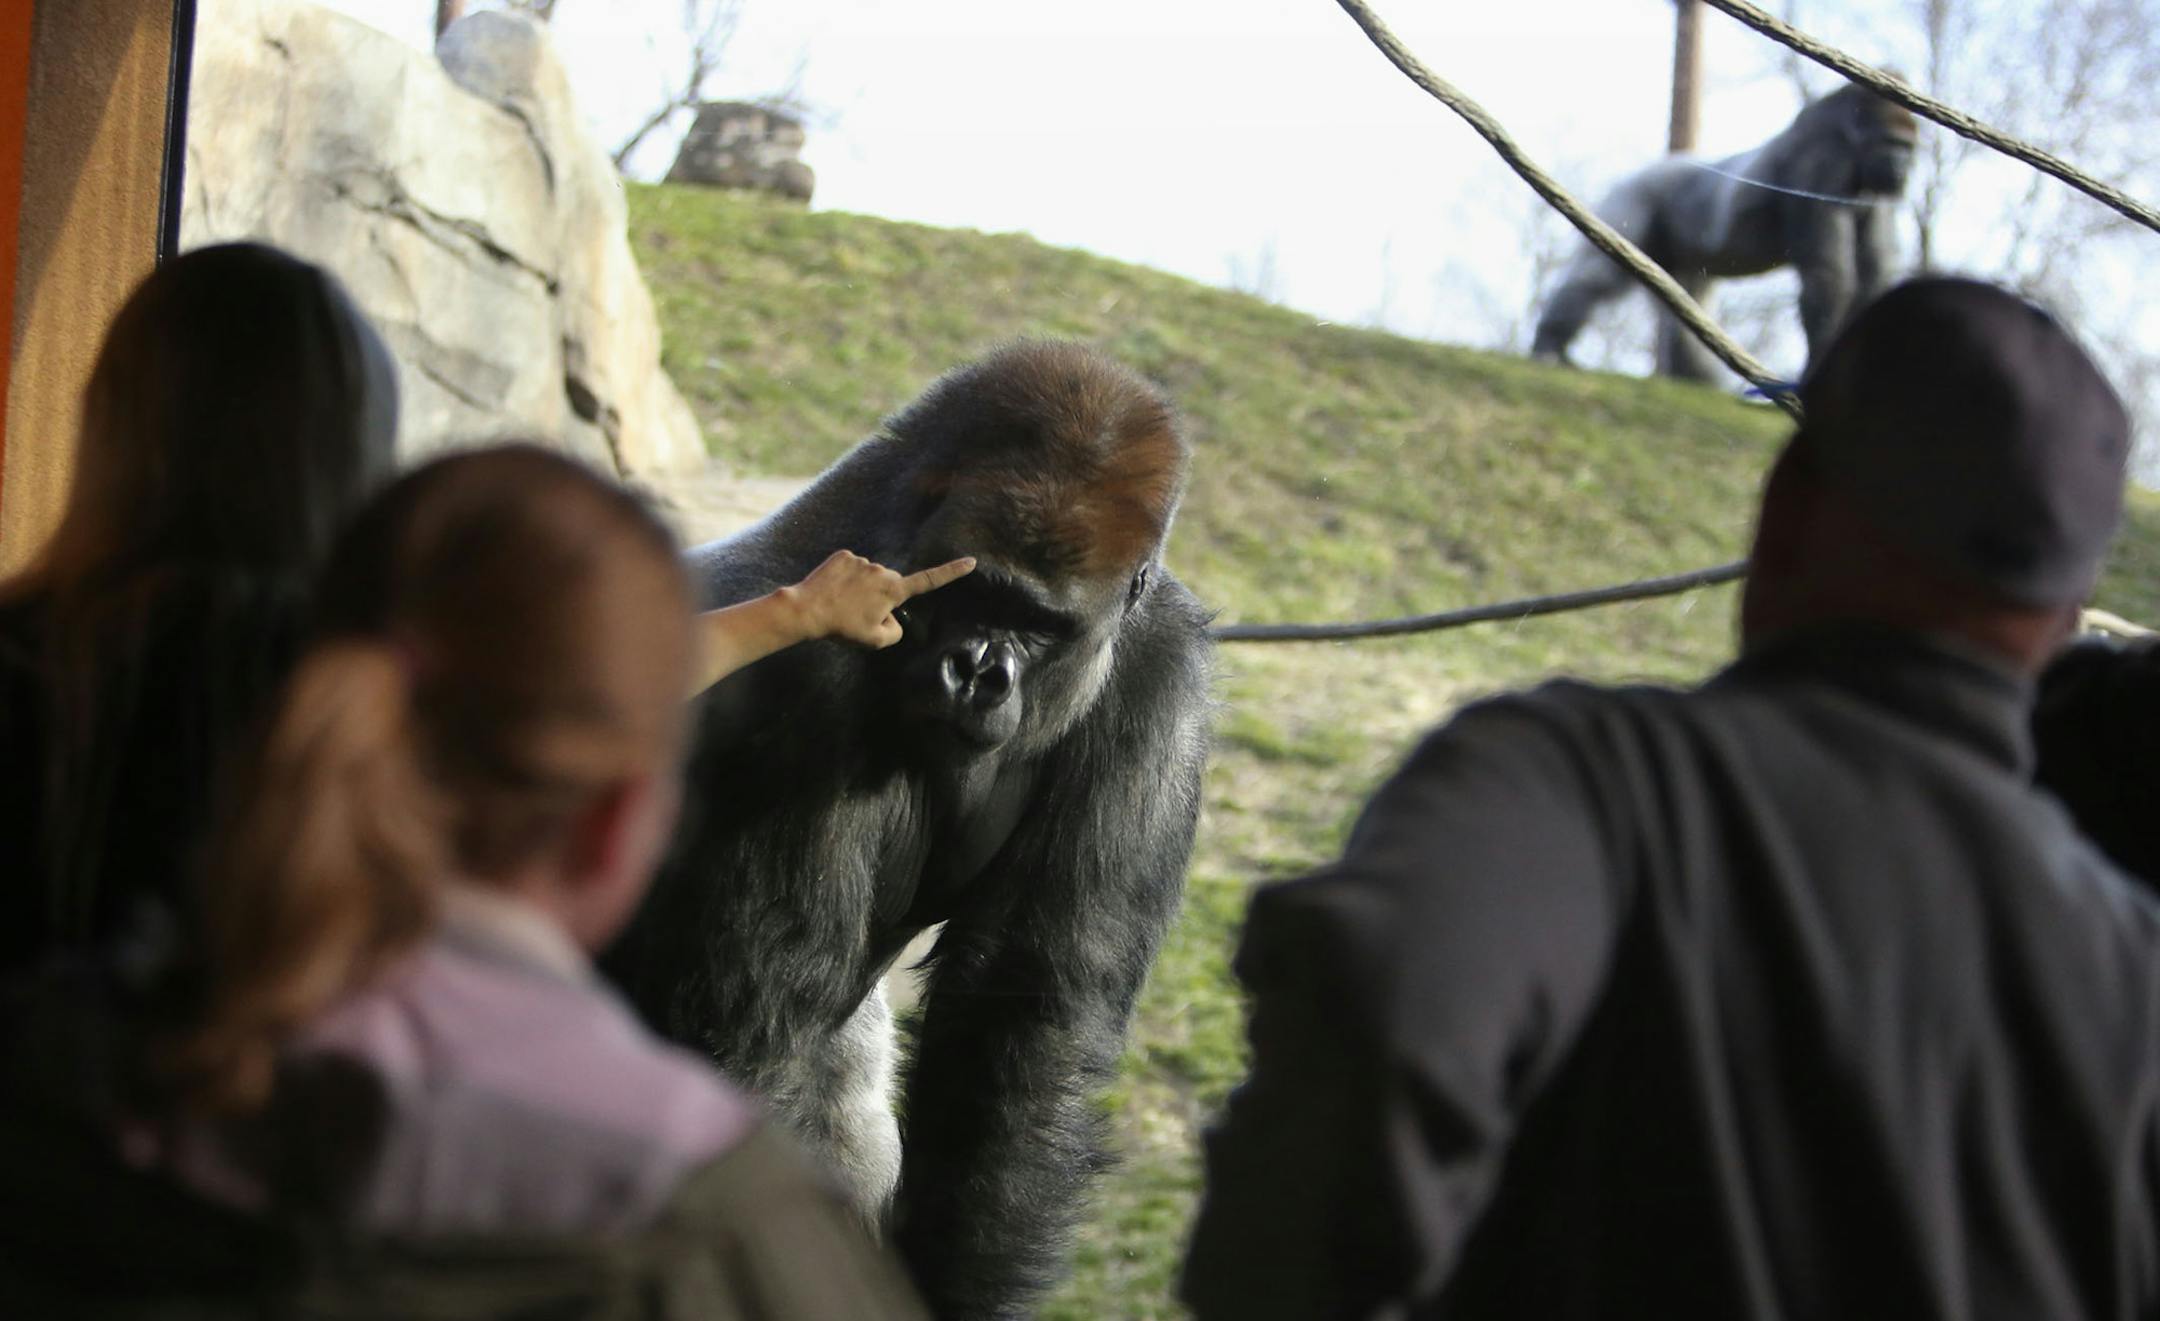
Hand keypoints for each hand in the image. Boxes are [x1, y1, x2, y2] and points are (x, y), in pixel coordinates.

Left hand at [789, 550, 975, 648]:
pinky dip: (845, 578)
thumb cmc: (843, 628)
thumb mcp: (875, 641)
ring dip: (860, 588)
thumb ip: (894, 631)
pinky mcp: (844, 556)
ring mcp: (862, 561)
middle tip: (859, 615)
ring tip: (842, 604)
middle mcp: (882, 571)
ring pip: (869, 577)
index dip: (951, 572)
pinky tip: (833, 590)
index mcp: (894, 591)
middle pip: (889, 585)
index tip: (970, 561)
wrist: (808, 610)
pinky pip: (851, 568)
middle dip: (880, 597)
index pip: (929, 581)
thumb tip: (892, 618)